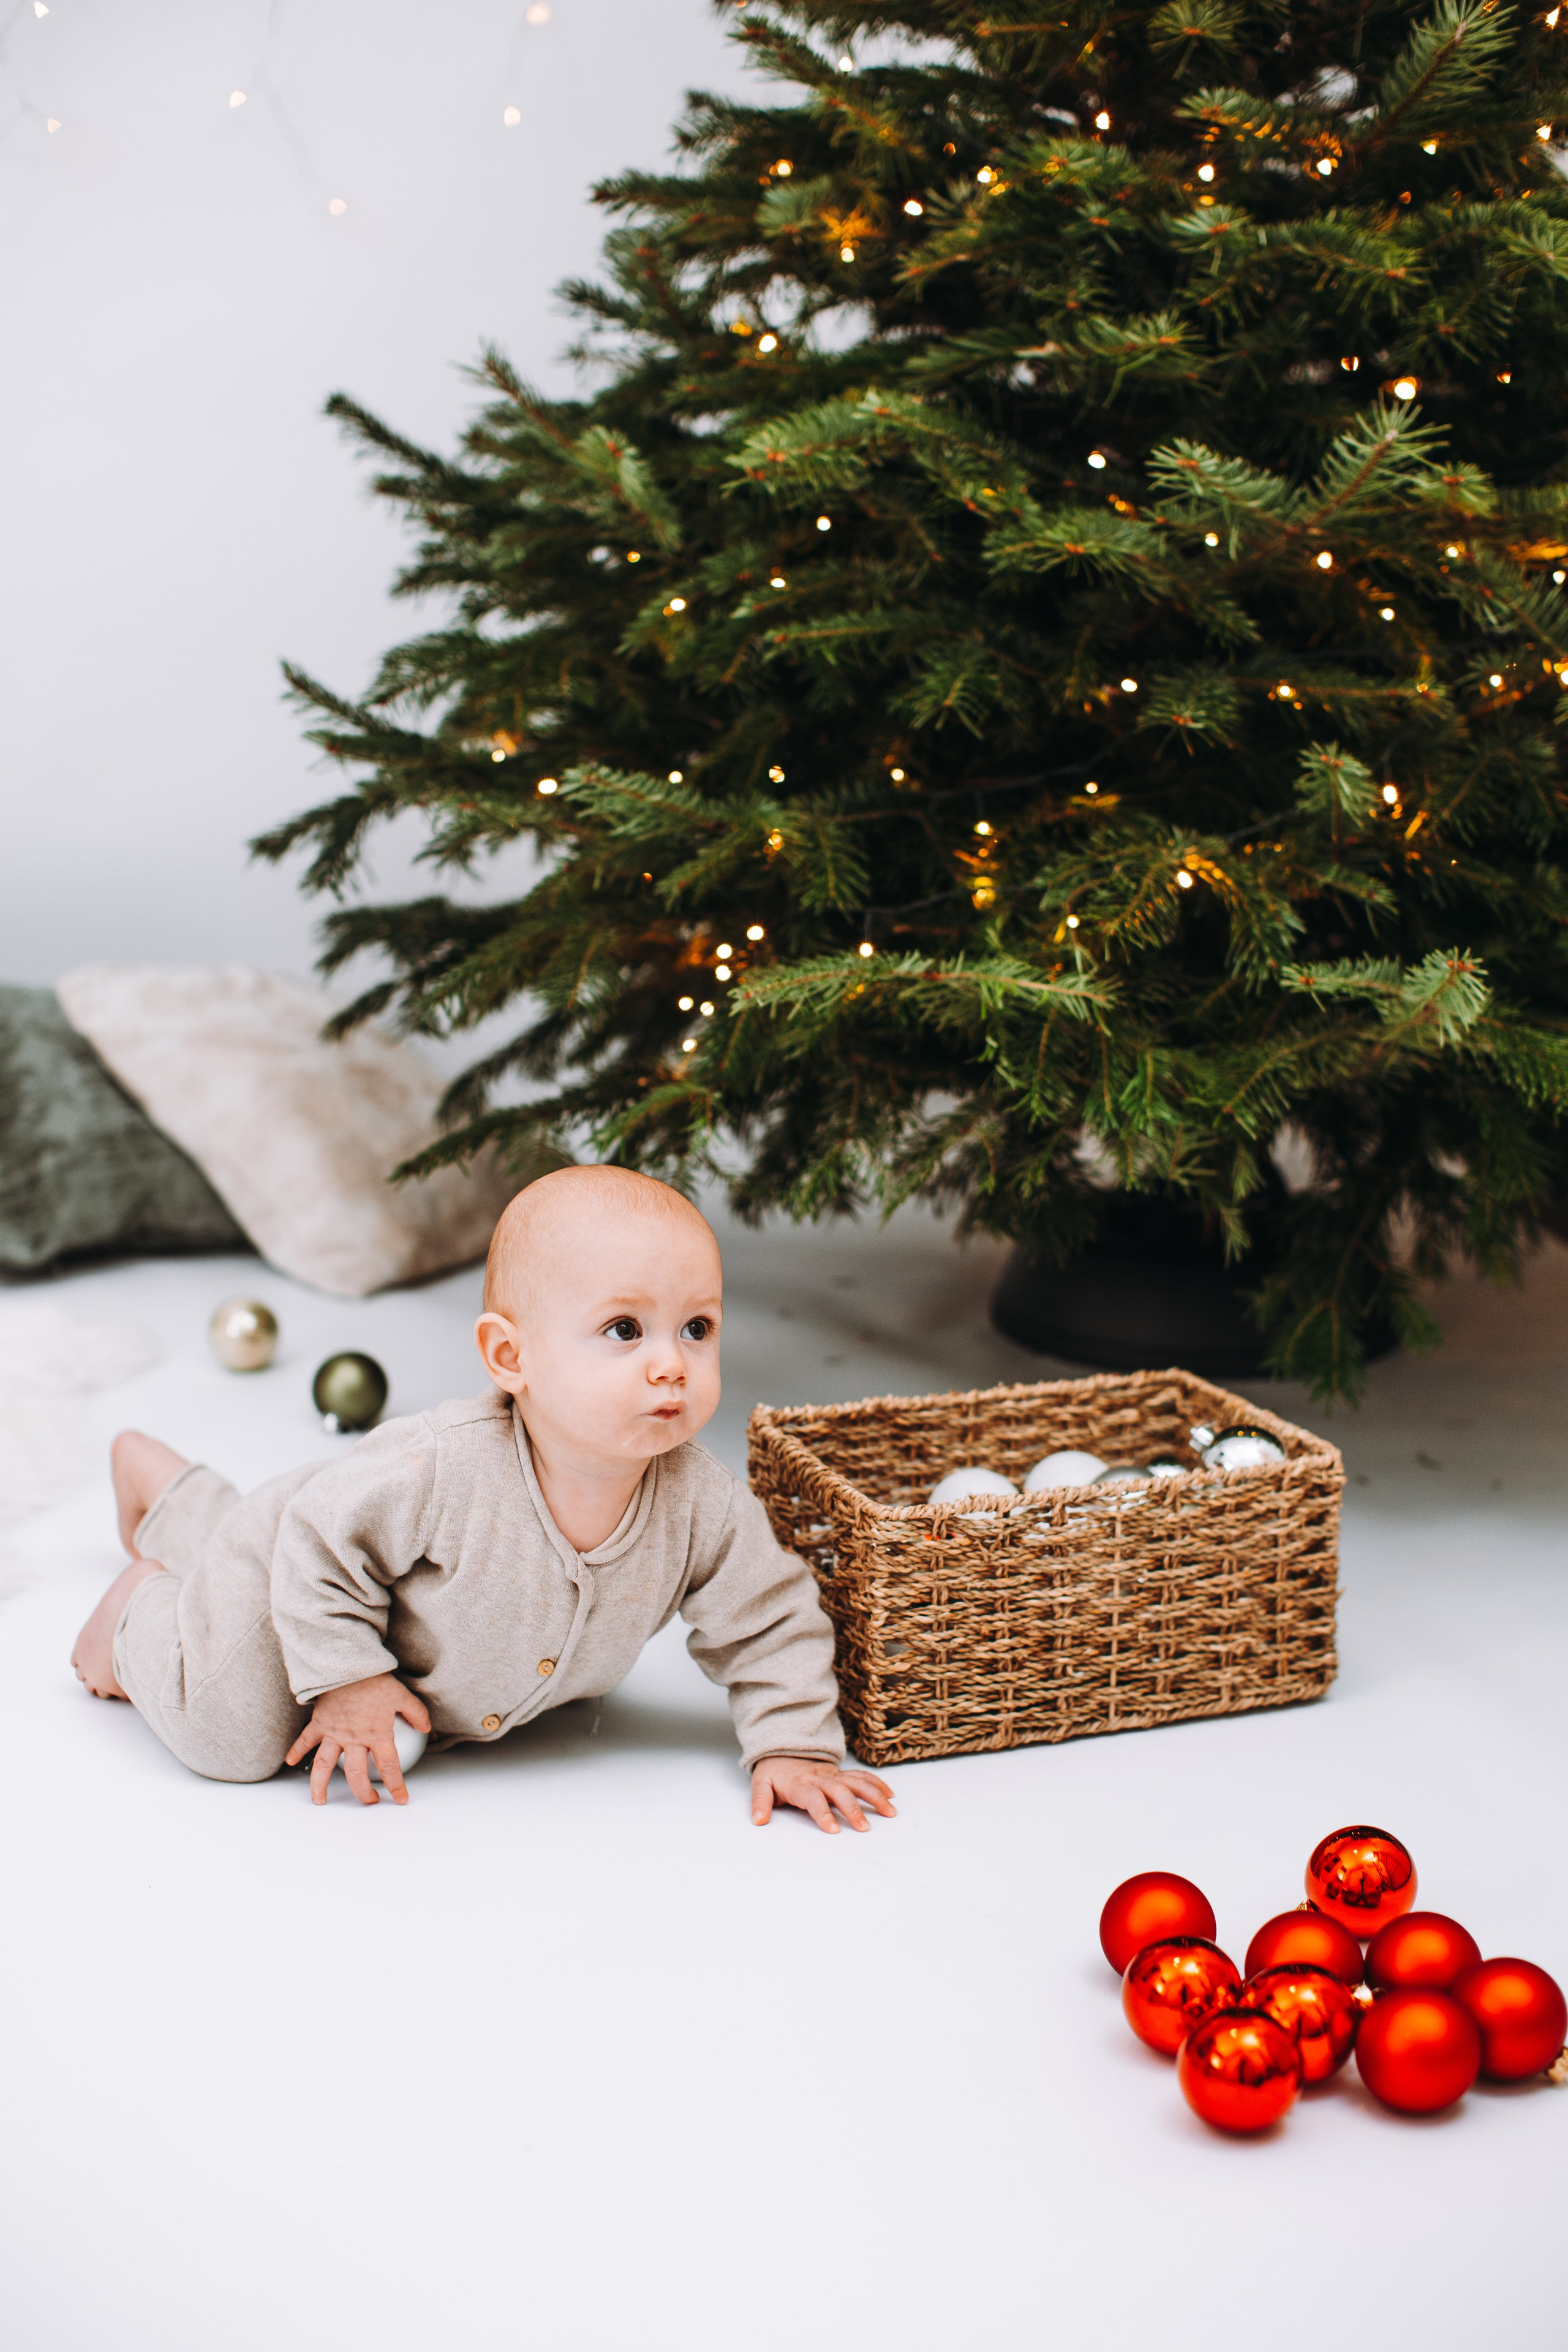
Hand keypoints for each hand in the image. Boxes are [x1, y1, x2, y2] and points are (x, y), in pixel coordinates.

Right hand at [285, 1672, 430, 1807]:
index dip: (396, 1786)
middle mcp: (354, 1739)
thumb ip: (416, 1714)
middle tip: (369, 1801)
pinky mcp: (319, 1723)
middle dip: (362, 1793)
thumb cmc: (377, 1679)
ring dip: (320, 1785)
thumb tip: (427, 1729)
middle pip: (356, 1774)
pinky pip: (305, 1740)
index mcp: (377, 1734)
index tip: (401, 1799)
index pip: (389, 1767)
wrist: (350, 1663)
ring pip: (324, 1766)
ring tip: (320, 1801)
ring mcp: (334, 1732)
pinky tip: (291, 1763)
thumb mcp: (403, 1695)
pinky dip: (296, 1752)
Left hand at [751, 1755, 895, 1834]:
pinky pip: (861, 1776)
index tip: (833, 1829)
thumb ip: (760, 1801)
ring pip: (856, 1782)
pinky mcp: (841, 1773)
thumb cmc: (774, 1771)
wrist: (783, 1747)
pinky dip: (876, 1784)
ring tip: (889, 1811)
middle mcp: (819, 1778)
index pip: (813, 1798)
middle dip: (853, 1809)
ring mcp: (833, 1775)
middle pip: (839, 1791)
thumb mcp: (760, 1783)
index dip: (823, 1813)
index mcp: (799, 1783)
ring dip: (873, 1796)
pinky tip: (889, 1796)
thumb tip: (758, 1820)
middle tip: (864, 1828)